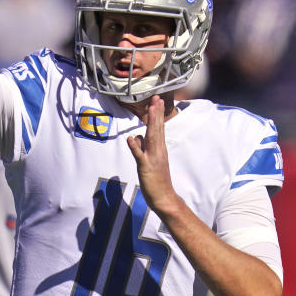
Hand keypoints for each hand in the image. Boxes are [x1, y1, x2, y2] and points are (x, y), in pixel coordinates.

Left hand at [127, 96, 179, 214]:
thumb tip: (136, 137)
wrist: (164, 197)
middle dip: (156, 113)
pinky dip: (135, 147)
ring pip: (151, 137)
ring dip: (151, 123)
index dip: (158, 113)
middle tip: (157, 98)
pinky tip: (131, 138)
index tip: (158, 100)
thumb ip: (143, 148)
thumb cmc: (157, 179)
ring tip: (150, 110)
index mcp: (160, 148)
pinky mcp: (146, 167)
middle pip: (157, 128)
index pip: (159, 127)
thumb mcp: (150, 160)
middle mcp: (158, 150)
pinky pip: (139, 155)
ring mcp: (152, 158)